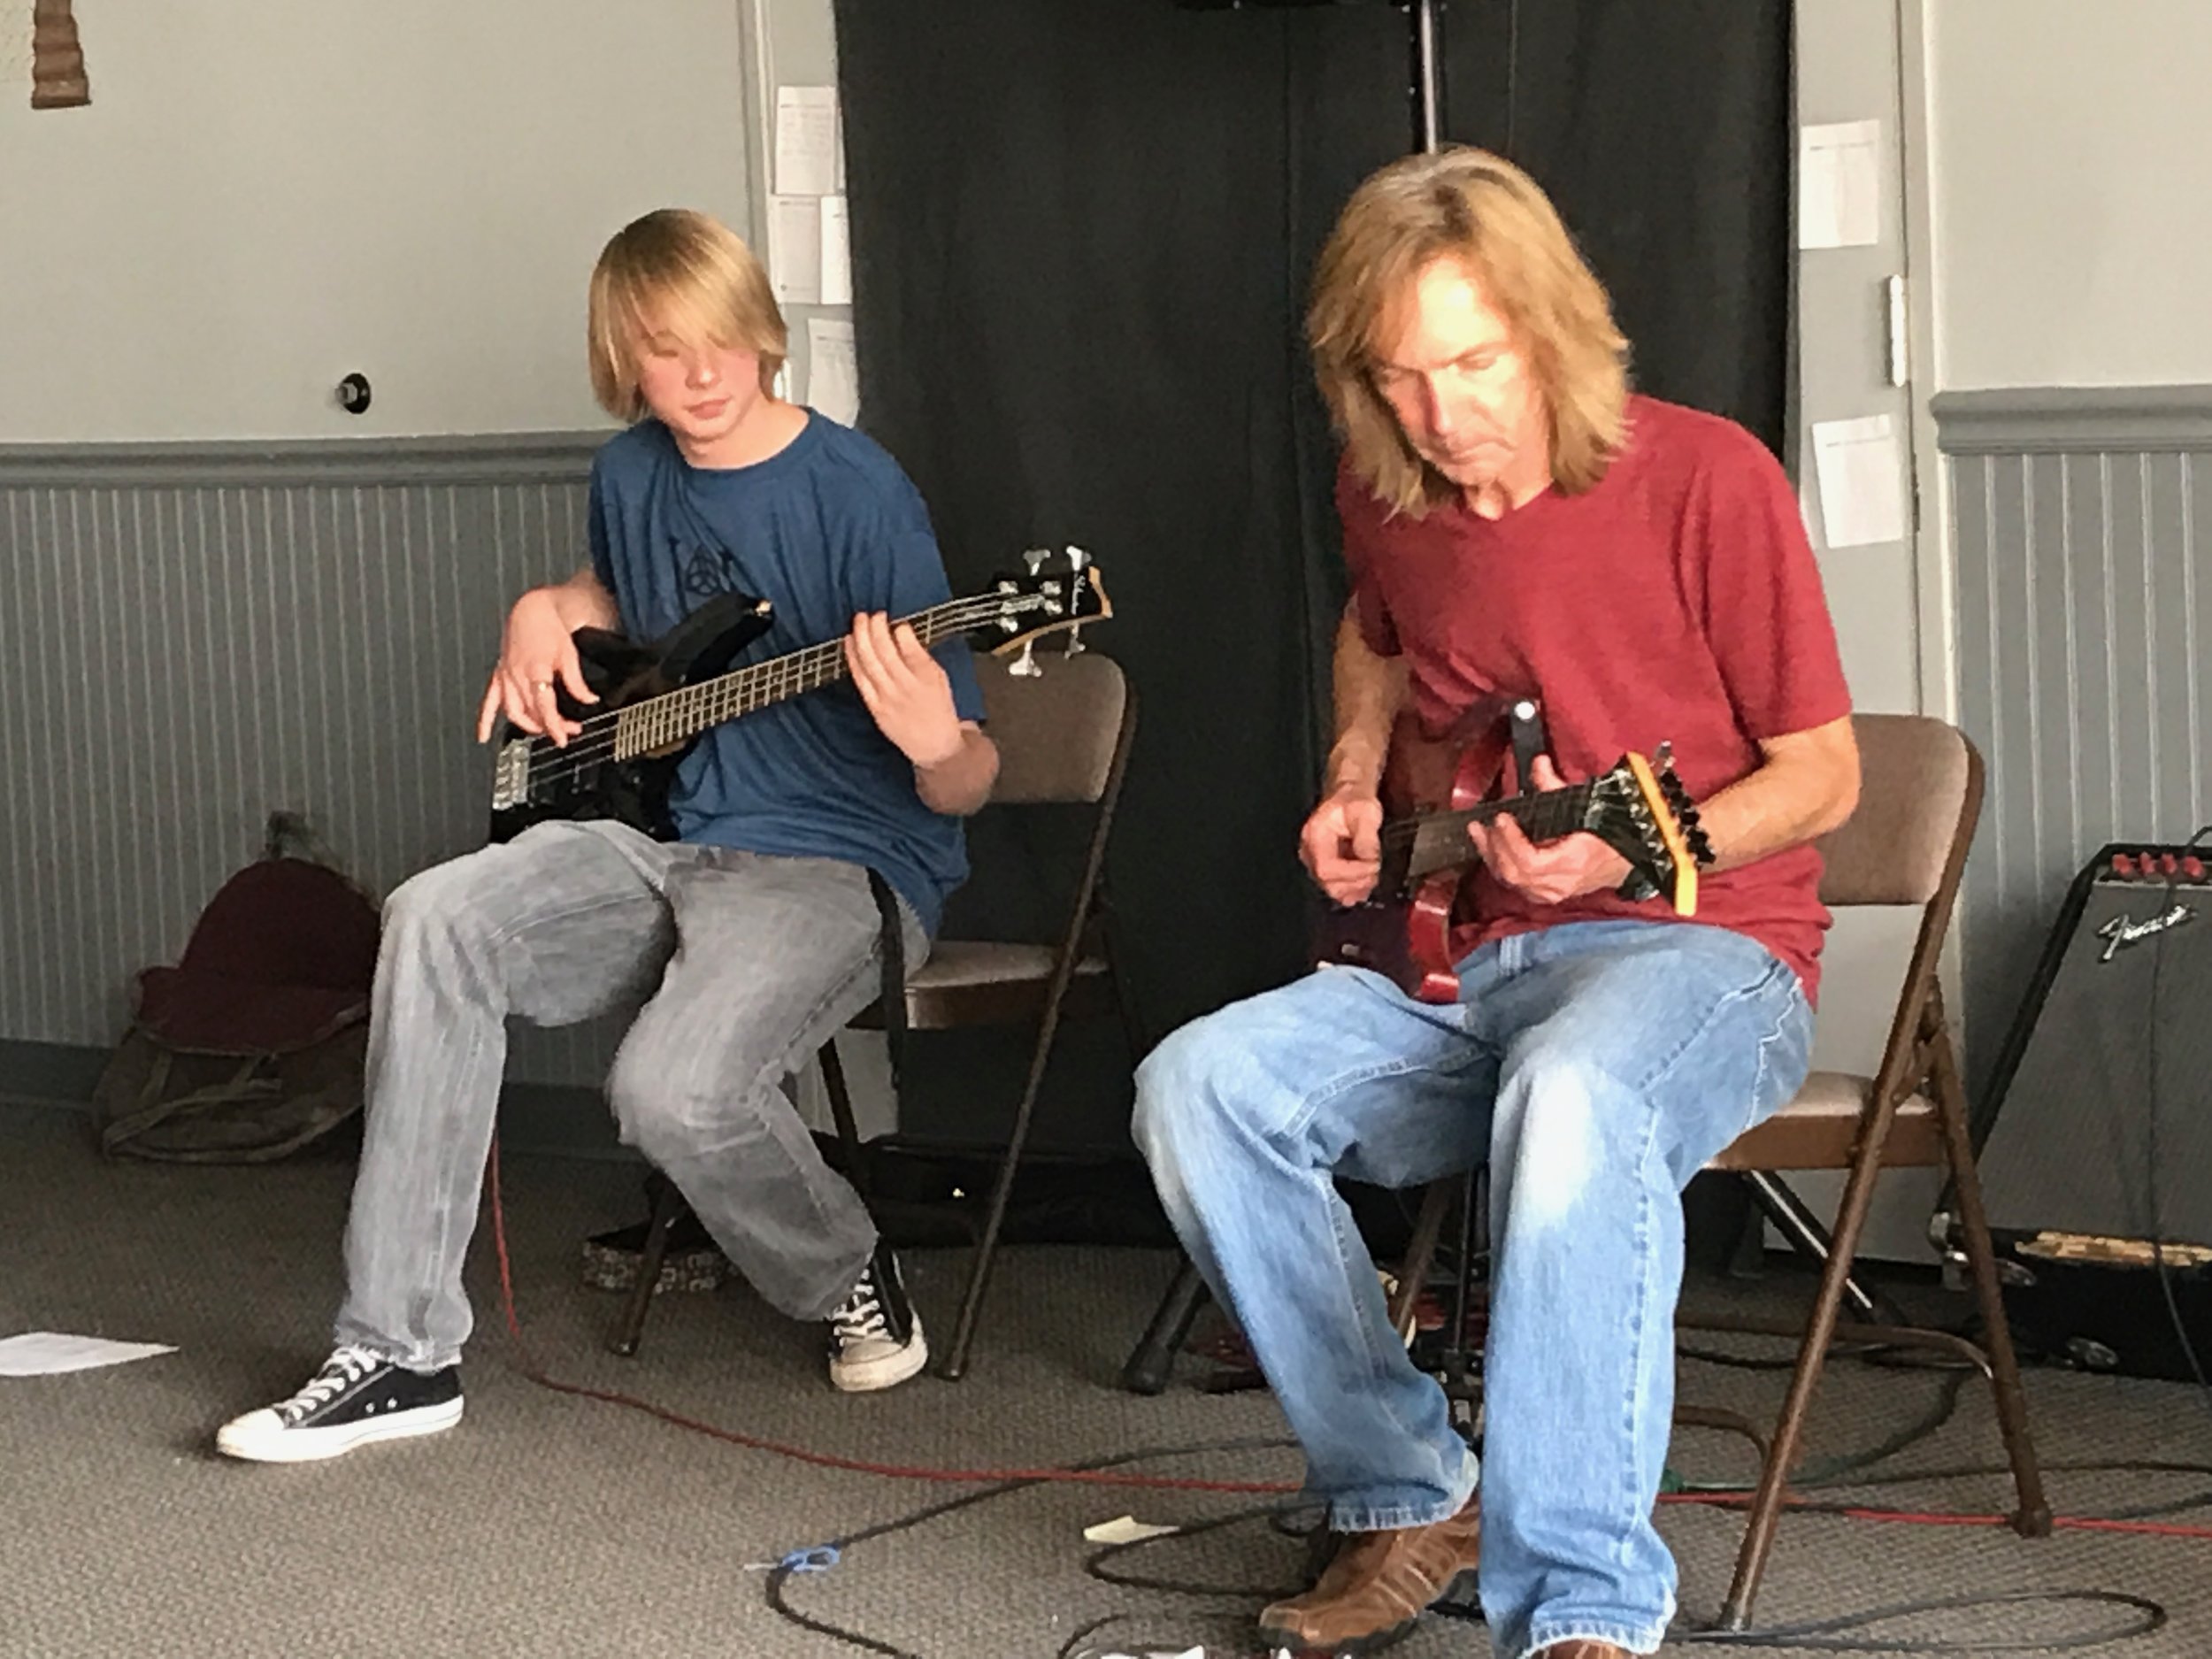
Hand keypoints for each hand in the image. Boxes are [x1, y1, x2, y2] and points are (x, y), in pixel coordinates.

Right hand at [476, 588, 598, 746]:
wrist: (531, 611)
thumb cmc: (549, 628)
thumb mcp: (569, 655)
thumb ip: (577, 683)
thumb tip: (589, 700)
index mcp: (535, 669)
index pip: (544, 707)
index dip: (554, 725)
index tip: (563, 737)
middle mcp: (517, 675)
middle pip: (531, 712)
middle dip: (549, 726)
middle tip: (567, 731)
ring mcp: (505, 676)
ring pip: (512, 710)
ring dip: (527, 726)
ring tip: (543, 731)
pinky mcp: (499, 675)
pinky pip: (489, 701)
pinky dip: (485, 719)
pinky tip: (483, 735)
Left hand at [844, 613, 963, 767]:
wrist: (934, 745)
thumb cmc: (938, 709)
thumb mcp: (939, 679)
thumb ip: (921, 657)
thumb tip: (901, 633)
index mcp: (927, 678)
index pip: (910, 649)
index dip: (900, 632)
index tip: (897, 623)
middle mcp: (906, 687)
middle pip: (885, 652)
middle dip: (876, 628)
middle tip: (873, 614)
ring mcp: (888, 698)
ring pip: (869, 662)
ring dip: (862, 638)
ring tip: (859, 621)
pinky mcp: (875, 707)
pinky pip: (860, 679)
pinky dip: (852, 658)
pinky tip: (849, 643)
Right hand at [1301, 787, 1384, 905]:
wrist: (1350, 795)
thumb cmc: (1355, 800)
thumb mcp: (1366, 812)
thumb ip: (1367, 838)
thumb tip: (1369, 861)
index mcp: (1315, 835)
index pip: (1327, 867)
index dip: (1352, 873)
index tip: (1373, 866)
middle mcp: (1309, 850)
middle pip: (1327, 882)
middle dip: (1354, 883)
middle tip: (1375, 875)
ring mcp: (1315, 860)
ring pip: (1331, 888)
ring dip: (1354, 889)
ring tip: (1372, 881)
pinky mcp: (1325, 866)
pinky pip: (1335, 885)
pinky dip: (1351, 890)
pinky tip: (1364, 886)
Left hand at [1464, 754, 1630, 903]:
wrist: (1624, 861)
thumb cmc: (1608, 835)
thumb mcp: (1586, 808)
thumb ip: (1556, 788)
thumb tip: (1538, 763)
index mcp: (1572, 865)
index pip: (1530, 862)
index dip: (1510, 841)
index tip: (1502, 817)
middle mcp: (1558, 885)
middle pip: (1514, 873)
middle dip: (1494, 847)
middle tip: (1484, 823)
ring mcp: (1550, 893)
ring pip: (1510, 880)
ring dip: (1492, 855)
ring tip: (1479, 832)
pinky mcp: (1542, 894)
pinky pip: (1514, 882)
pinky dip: (1500, 863)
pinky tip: (1490, 846)